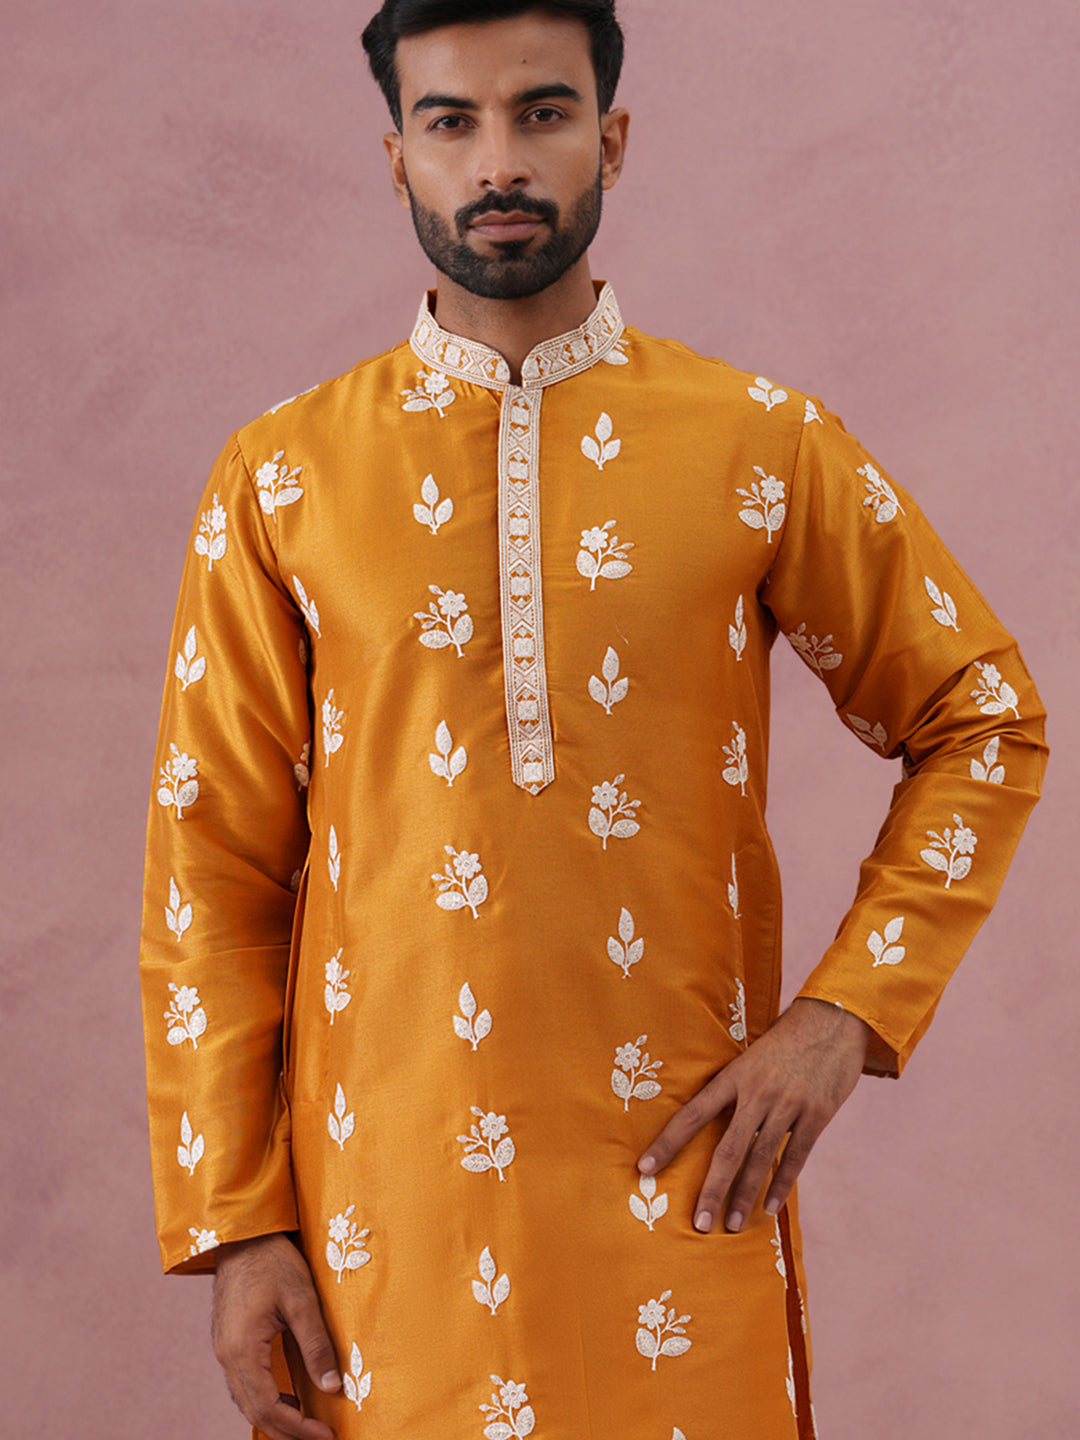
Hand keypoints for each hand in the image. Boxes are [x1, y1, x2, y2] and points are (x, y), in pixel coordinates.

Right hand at [212, 1231, 340, 1439]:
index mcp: (242, 1350)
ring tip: (307, 1424)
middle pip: (254, 1411)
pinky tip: (286, 1398)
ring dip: (274, 1418)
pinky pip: (242, 1385)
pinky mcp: (227, 1342)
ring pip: (245, 1401)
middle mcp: (226, 1356)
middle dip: (287, 1431)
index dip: (298, 1429)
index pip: (268, 1407)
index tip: (326, 1435)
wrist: (242, 1235)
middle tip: (320, 1437)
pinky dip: (263, 1399)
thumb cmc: (273, 1261)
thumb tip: (333, 1387)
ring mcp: (223, 1350)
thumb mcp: (301, 1299)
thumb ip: (316, 1344)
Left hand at [637, 997, 871, 1232]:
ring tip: (733, 1224)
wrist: (830, 1020)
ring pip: (759, 1158)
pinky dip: (781, 1183)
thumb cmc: (785, 1040)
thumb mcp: (751, 1057)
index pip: (692, 1114)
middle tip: (699, 1224)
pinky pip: (795, 1155)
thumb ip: (735, 1090)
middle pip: (727, 1149)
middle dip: (711, 1189)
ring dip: (745, 1195)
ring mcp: (787, 1104)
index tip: (644, 1168)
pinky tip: (770, 1208)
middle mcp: (757, 1093)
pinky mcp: (816, 1114)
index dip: (668, 1143)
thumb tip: (712, 1121)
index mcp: (734, 1076)